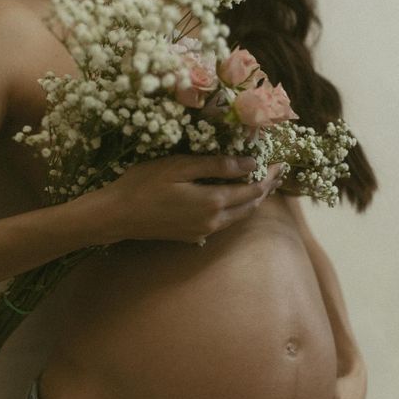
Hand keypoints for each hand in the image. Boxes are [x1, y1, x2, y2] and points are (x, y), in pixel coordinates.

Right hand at [95, 154, 283, 244]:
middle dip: (266, 189)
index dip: (269, 177)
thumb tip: (249, 162)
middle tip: (276, 173)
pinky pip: (224, 222)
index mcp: (213, 202)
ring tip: (261, 184)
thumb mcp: (180, 166)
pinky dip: (235, 208)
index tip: (281, 164)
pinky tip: (233, 197)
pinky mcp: (192, 236)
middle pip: (250, 205)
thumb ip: (217, 166)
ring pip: (238, 216)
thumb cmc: (144, 184)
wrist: (118, 216)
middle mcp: (213, 221)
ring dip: (252, 200)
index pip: (253, 190)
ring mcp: (203, 232)